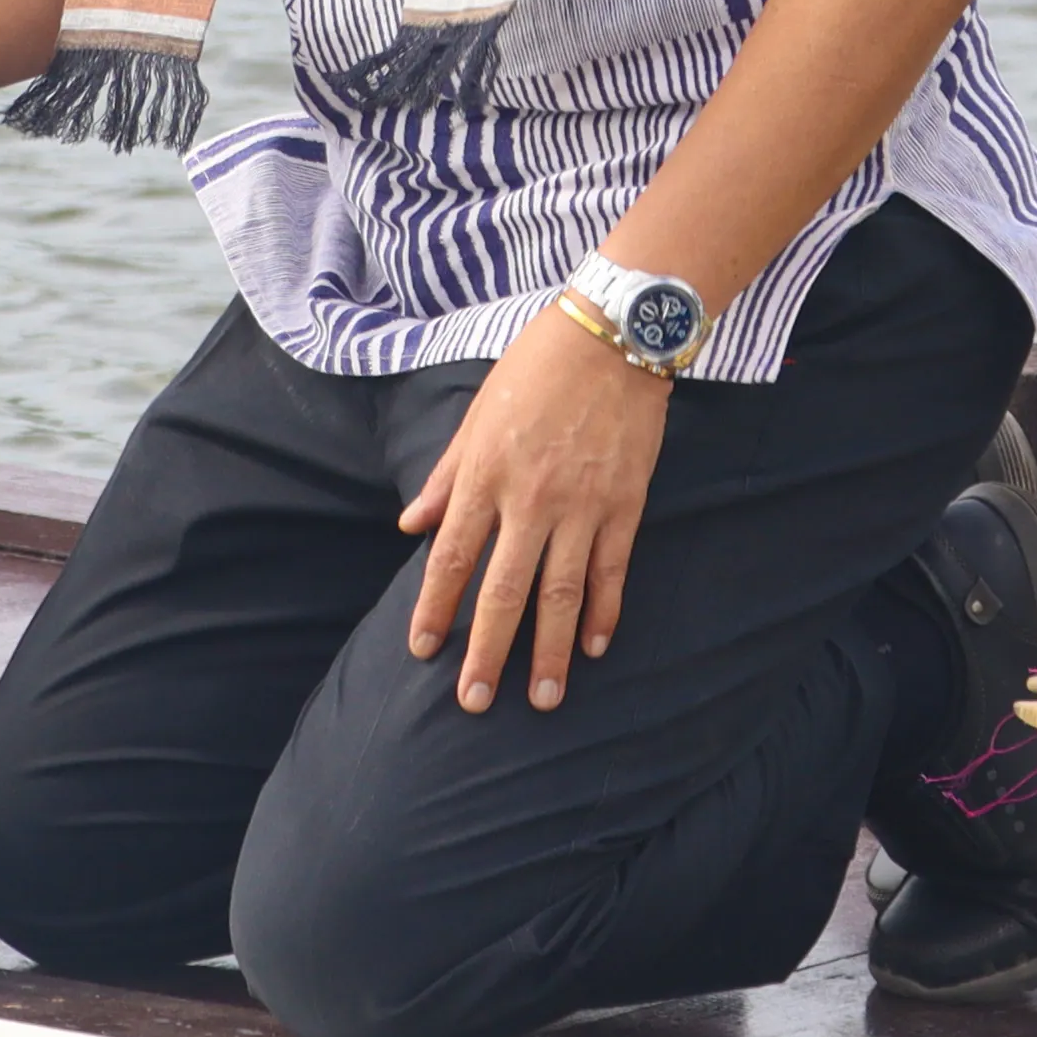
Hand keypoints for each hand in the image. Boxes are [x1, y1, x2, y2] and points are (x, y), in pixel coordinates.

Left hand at [400, 306, 673, 714]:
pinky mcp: (625, 505)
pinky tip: (597, 647)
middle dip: (487, 651)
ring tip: (543, 698)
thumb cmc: (536, 369)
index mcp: (486, 475)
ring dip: (551, 651)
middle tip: (474, 701)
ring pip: (561, 594)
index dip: (435, 607)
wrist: (614, 336)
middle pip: (504, 591)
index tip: (422, 649)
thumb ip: (447, 476)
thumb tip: (411, 526)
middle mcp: (530, 499)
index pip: (453, 557)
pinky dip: (604, 612)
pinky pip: (611, 571)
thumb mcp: (477, 416)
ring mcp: (581, 506)